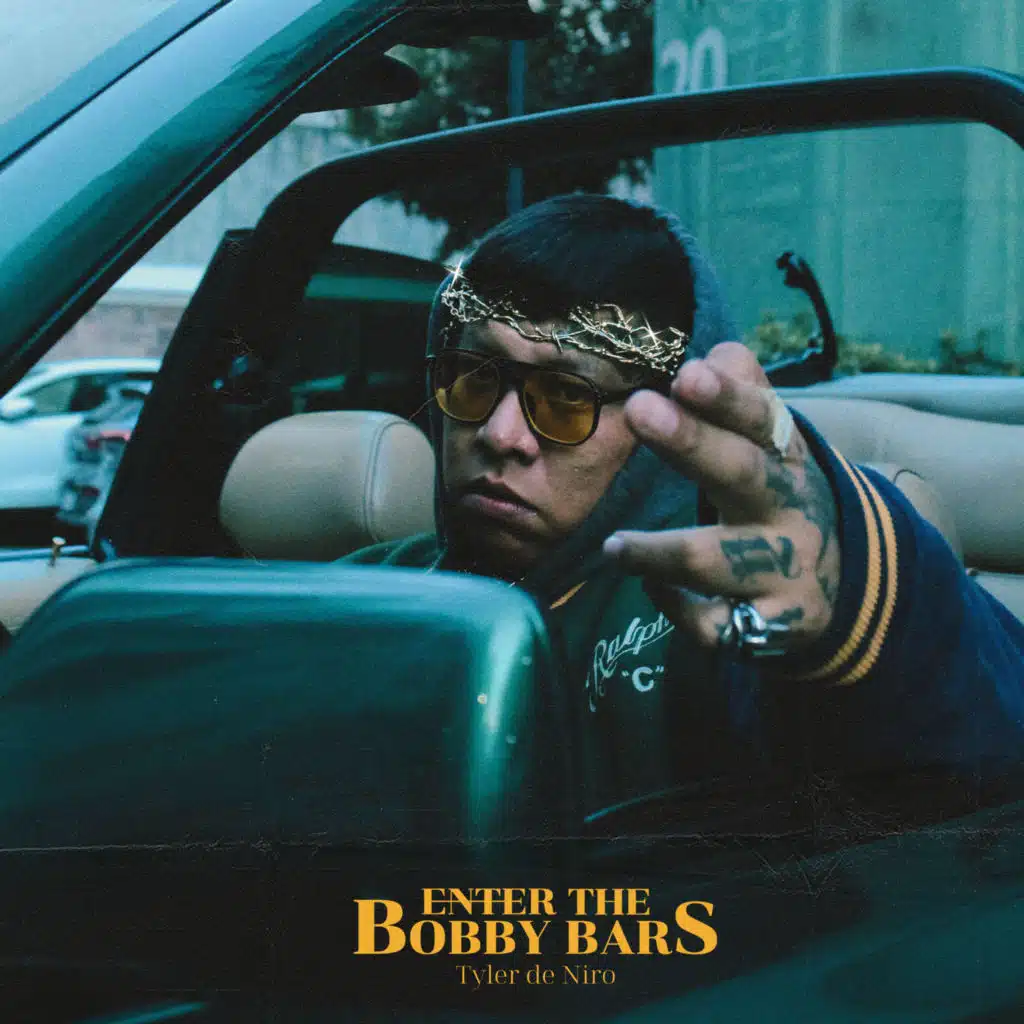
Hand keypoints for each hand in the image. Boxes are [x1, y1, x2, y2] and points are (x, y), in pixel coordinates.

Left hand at [603, 343, 839, 651]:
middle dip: (692, 443)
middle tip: (641, 410)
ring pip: (717, 561)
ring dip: (662, 552)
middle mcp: (788, 510)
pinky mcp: (767, 625)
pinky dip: (678, 609)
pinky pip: (715, 625)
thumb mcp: (774, 445)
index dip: (727, 397)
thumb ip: (742, 394)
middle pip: (742, 474)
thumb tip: (711, 355)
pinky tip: (651, 588)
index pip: (761, 419)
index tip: (687, 374)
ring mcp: (780, 572)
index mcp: (787, 458)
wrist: (847, 587)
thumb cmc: (778, 496)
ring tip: (613, 546)